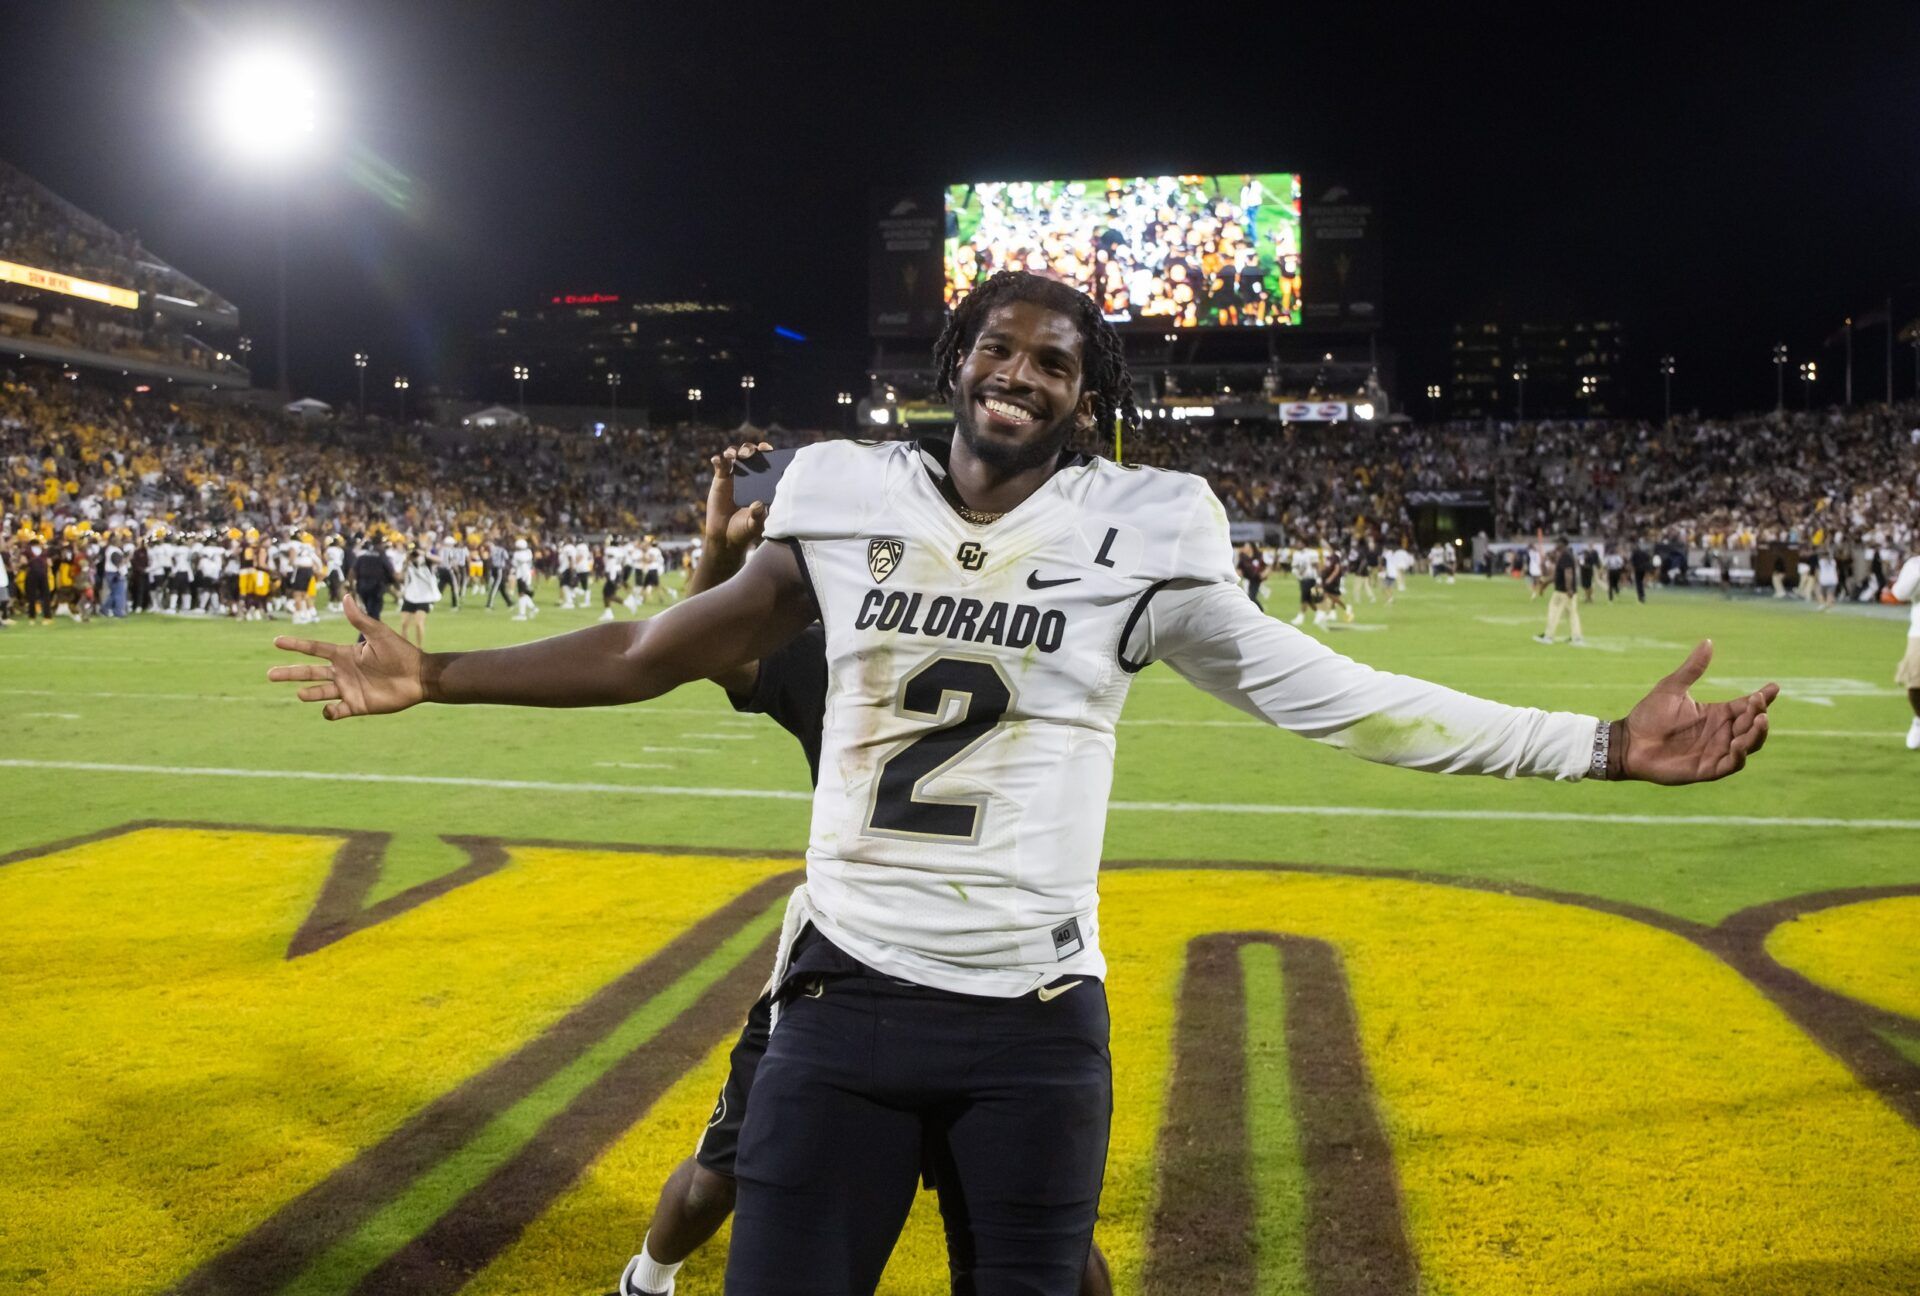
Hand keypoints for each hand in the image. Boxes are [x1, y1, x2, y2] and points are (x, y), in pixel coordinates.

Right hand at [267, 595, 425, 720]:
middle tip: (269, 674)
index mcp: (345, 654)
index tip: (276, 642)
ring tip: (299, 692)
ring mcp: (348, 689)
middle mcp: (342, 671)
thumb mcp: (378, 634)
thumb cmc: (401, 653)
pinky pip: (337, 711)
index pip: (314, 649)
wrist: (419, 676)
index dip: (296, 645)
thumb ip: (360, 620)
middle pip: (309, 672)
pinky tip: (327, 709)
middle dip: (290, 673)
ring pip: (319, 692)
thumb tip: (346, 597)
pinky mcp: (357, 705)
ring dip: (308, 693)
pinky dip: (329, 712)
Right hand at [704, 440, 772, 552]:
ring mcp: (734, 476)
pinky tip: (717, 460)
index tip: (767, 448)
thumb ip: (758, 515)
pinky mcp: (720, 479)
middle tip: (748, 454)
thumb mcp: (754, 524)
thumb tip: (758, 504)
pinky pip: (719, 464)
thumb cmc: (744, 529)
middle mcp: (749, 475)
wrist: (724, 536)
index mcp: (762, 482)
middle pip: (750, 454)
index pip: (767, 462)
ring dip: (734, 451)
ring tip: (732, 455)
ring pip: (734, 455)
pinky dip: (718, 459)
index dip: (767, 452)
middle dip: (749, 449)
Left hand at [1618, 640, 1776, 783]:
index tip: (1774, 687)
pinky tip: (1739, 743)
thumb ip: (1692, 669)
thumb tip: (1708, 641)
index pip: (1747, 706)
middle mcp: (1722, 733)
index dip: (1763, 698)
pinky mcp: (1708, 769)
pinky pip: (1732, 764)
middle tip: (1758, 702)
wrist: (1627, 742)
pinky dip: (1739, 755)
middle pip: (1752, 725)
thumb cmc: (1648, 715)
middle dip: (1759, 714)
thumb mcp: (1672, 688)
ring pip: (1749, 745)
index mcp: (1717, 714)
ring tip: (1759, 719)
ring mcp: (1717, 752)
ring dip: (1757, 734)